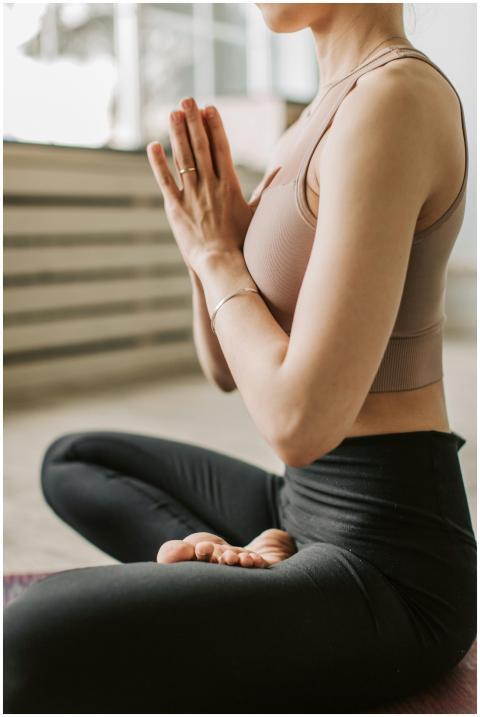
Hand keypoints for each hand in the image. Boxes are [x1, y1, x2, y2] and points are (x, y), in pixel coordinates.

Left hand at [147, 98, 267, 273]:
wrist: (222, 263)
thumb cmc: (241, 241)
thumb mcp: (255, 213)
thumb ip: (265, 189)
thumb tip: (281, 169)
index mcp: (230, 185)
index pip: (221, 148)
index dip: (214, 126)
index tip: (210, 108)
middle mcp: (211, 186)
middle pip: (201, 147)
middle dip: (194, 121)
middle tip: (188, 99)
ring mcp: (192, 196)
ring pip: (183, 159)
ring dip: (177, 133)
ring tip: (172, 112)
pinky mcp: (176, 208)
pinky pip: (165, 181)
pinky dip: (158, 163)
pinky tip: (153, 145)